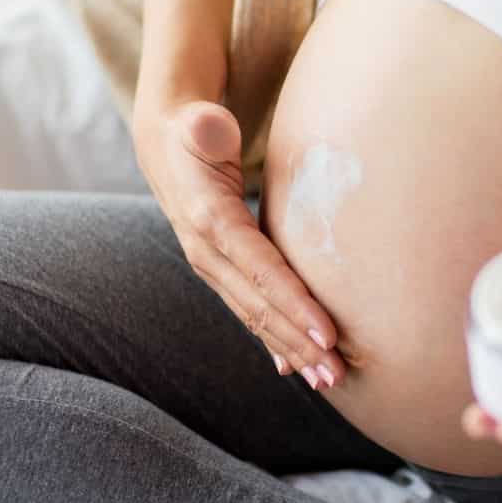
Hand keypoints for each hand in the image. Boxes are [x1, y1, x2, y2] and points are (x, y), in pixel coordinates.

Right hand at [133, 99, 346, 388]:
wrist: (163, 148)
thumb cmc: (194, 130)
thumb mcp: (197, 122)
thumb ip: (205, 126)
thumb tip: (209, 126)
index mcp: (210, 220)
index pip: (259, 268)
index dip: (293, 301)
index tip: (328, 331)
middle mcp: (208, 254)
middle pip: (260, 305)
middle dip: (299, 342)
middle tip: (338, 373)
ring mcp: (213, 269)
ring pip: (256, 317)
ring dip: (292, 351)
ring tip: (328, 380)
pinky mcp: (222, 274)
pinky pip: (250, 313)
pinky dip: (275, 342)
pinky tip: (297, 369)